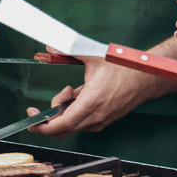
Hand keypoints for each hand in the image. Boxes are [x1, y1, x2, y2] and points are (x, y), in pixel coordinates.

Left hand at [27, 56, 154, 135]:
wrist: (145, 79)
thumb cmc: (122, 68)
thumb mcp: (93, 56)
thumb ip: (69, 50)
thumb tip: (51, 46)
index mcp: (91, 102)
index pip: (61, 125)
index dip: (42, 125)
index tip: (32, 116)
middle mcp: (95, 117)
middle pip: (62, 130)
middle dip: (50, 117)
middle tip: (52, 100)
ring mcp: (100, 122)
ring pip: (71, 126)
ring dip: (63, 112)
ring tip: (72, 91)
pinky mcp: (103, 122)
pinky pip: (81, 123)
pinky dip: (73, 113)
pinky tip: (80, 96)